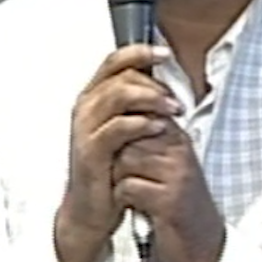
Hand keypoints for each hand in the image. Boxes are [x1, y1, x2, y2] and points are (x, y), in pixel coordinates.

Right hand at [55, 44, 180, 261]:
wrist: (91, 209)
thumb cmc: (110, 166)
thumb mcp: (125, 130)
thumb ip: (138, 105)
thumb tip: (167, 84)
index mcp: (93, 96)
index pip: (114, 60)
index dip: (140, 52)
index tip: (166, 54)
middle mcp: (85, 107)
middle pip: (121, 76)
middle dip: (154, 84)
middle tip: (177, 100)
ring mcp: (85, 128)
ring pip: (119, 95)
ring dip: (152, 99)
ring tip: (174, 110)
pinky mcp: (90, 151)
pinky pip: (118, 127)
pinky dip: (142, 123)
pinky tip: (159, 127)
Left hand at [113, 119, 225, 261]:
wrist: (202, 244)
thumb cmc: (178, 203)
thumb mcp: (169, 165)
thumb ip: (149, 141)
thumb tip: (117, 118)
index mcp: (180, 139)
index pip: (143, 114)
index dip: (122, 130)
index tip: (116, 148)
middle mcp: (181, 152)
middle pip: (129, 136)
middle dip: (117, 157)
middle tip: (122, 176)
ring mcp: (178, 175)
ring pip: (125, 160)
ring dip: (118, 178)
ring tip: (130, 191)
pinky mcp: (169, 200)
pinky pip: (128, 187)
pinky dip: (123, 199)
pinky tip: (134, 206)